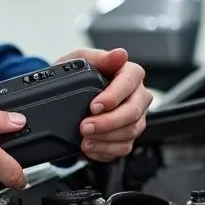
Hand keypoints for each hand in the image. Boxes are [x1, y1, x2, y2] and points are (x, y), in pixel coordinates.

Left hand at [54, 47, 152, 161]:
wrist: (66, 99)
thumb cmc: (76, 76)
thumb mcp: (80, 59)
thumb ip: (99, 57)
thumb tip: (119, 54)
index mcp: (130, 74)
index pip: (130, 83)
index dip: (113, 96)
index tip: (94, 106)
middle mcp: (138, 96)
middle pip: (133, 112)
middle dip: (108, 122)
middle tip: (85, 127)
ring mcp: (135, 118)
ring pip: (130, 132)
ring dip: (105, 138)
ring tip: (84, 139)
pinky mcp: (128, 136)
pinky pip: (123, 147)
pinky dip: (104, 150)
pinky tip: (89, 146)